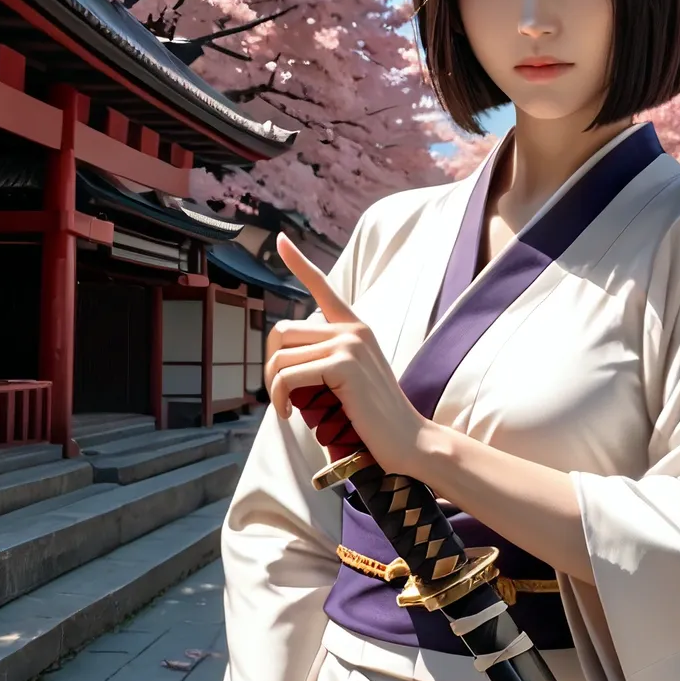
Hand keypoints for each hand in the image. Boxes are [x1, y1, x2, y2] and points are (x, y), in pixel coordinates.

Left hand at [265, 233, 430, 477]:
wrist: (408, 440)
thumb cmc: (375, 418)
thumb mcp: (351, 379)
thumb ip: (327, 359)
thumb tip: (287, 359)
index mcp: (356, 328)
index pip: (322, 286)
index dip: (298, 261)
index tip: (280, 240)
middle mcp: (352, 329)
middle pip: (283, 331)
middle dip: (271, 366)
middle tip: (281, 395)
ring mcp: (349, 344)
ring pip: (281, 356)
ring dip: (274, 388)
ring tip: (287, 409)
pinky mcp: (343, 365)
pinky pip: (288, 376)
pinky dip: (280, 398)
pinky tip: (289, 415)